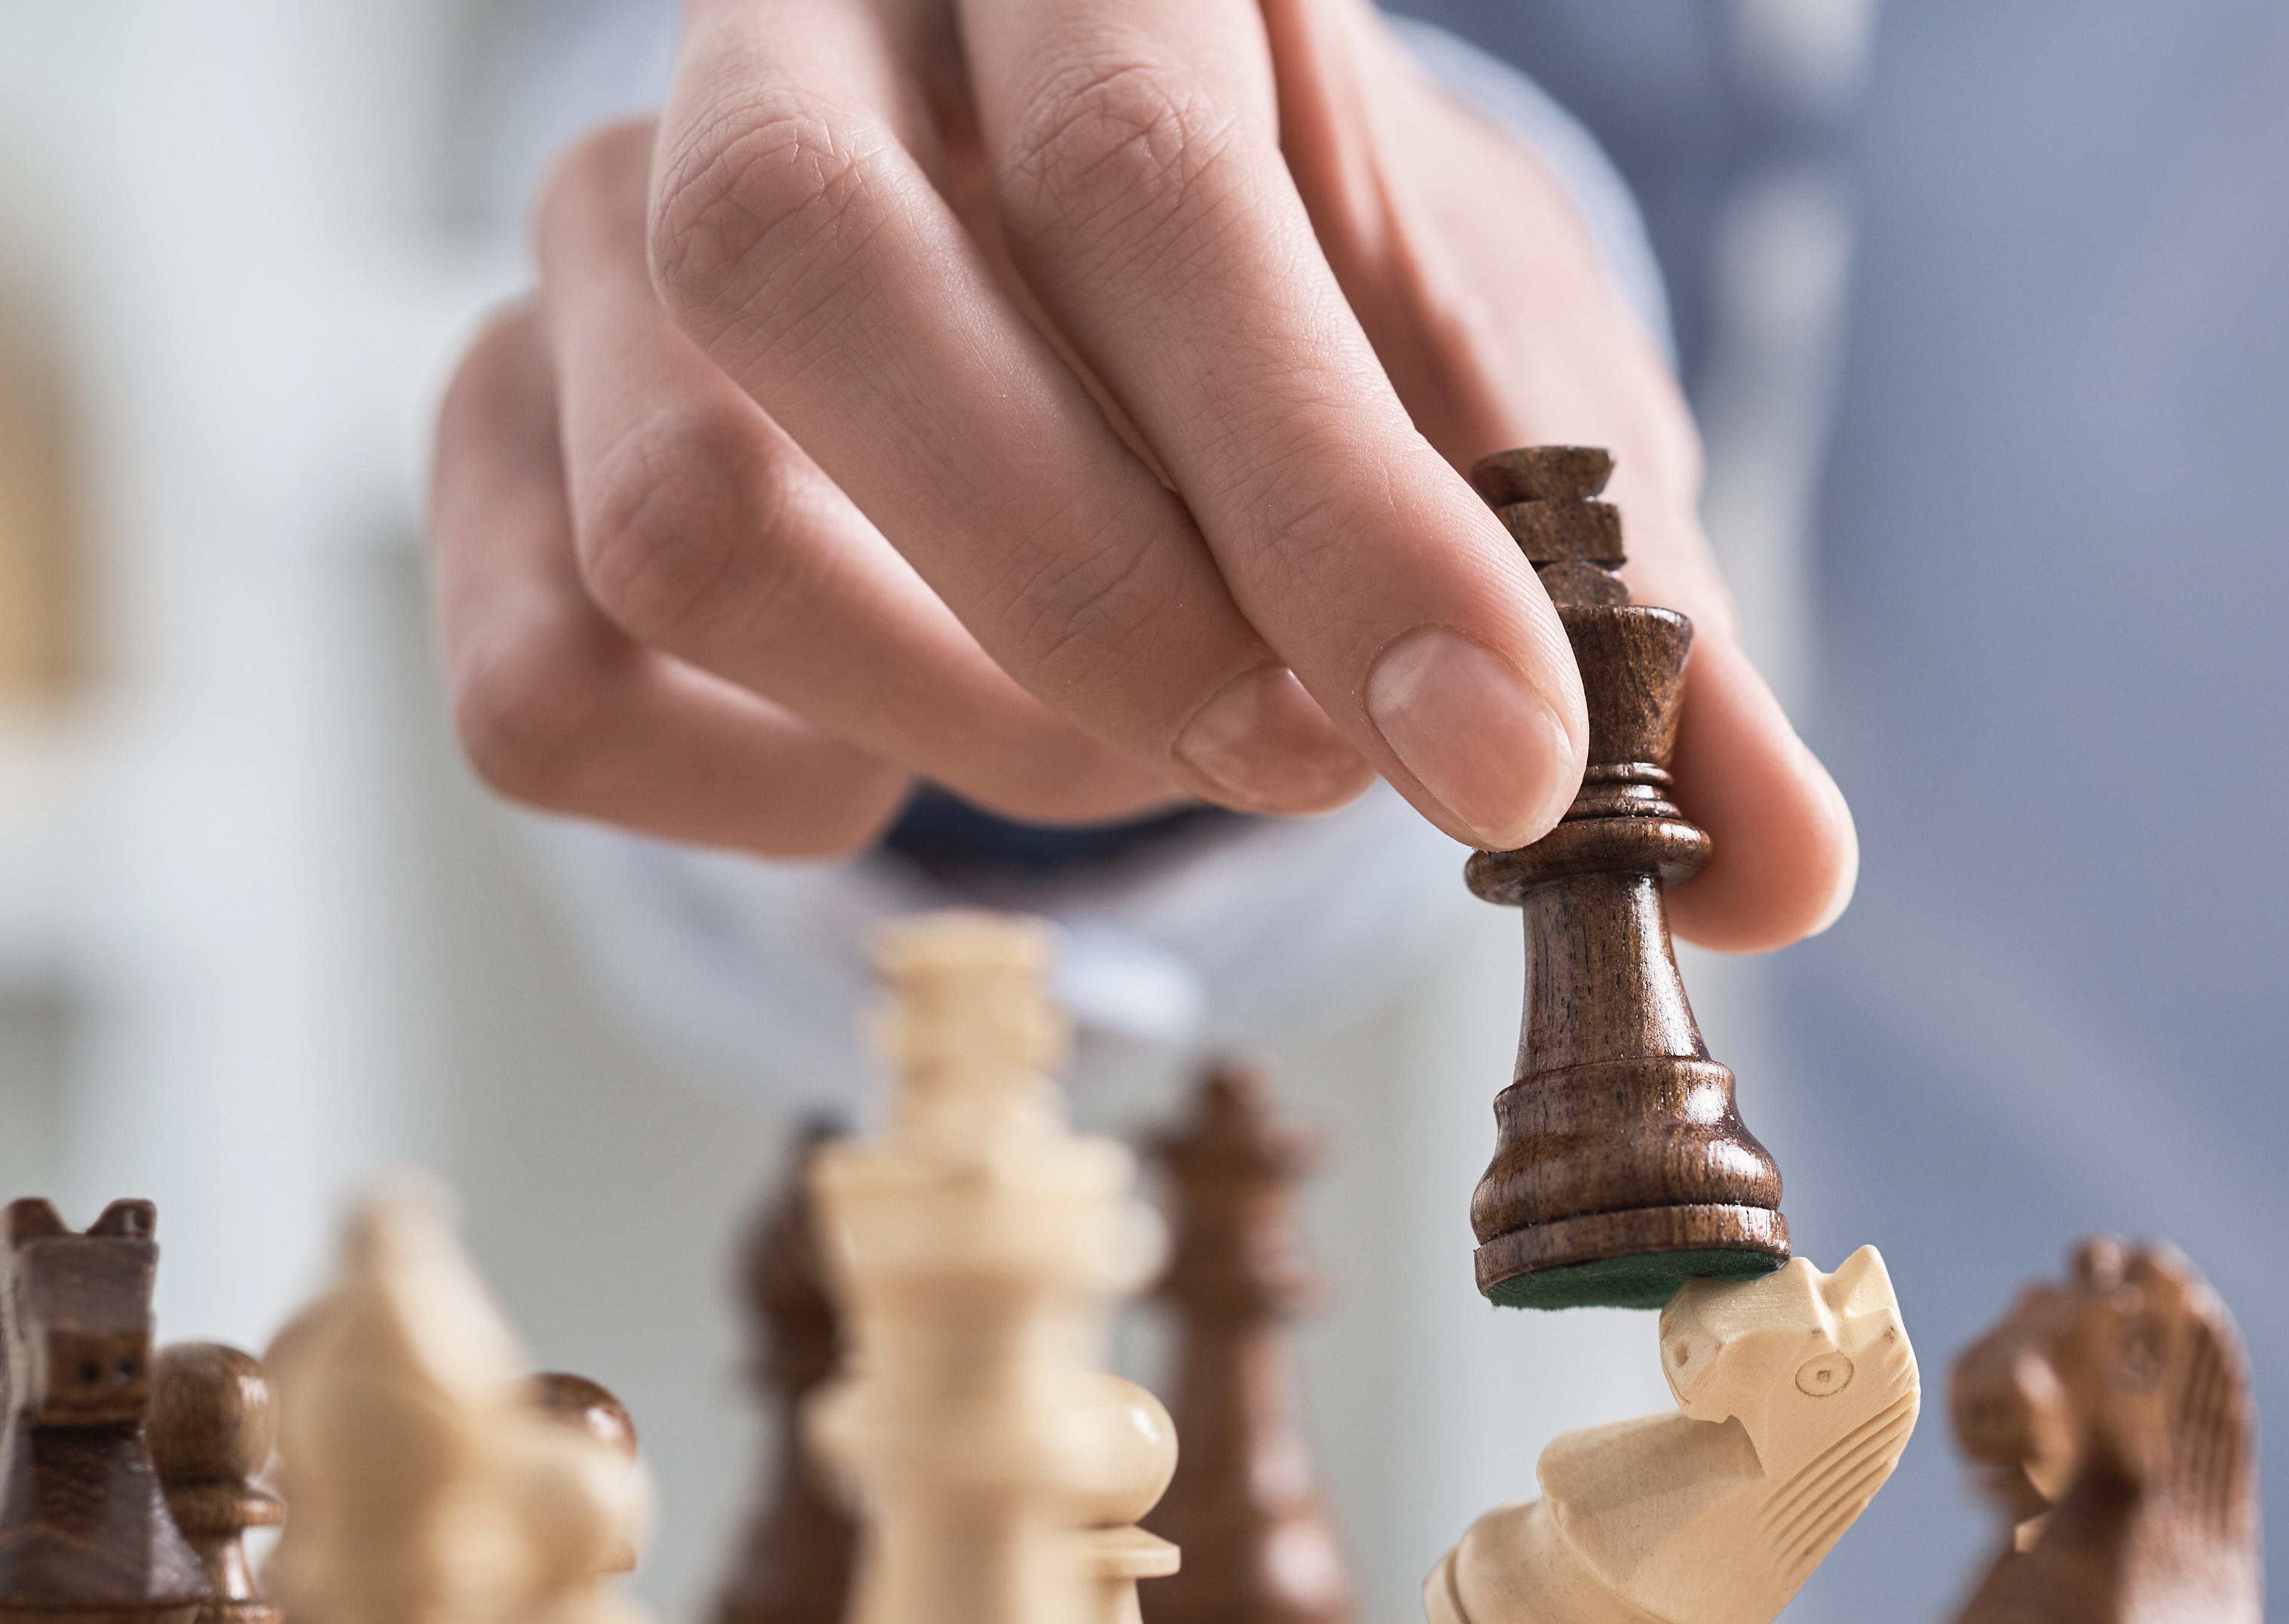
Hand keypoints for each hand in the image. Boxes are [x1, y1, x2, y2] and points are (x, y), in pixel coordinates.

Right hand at [427, 0, 1854, 949]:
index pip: (1152, 170)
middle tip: (1298, 747)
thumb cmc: (1323, 320)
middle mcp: (784, 38)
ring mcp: (596, 228)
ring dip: (966, 718)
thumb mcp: (1510, 407)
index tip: (1506, 755)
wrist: (1116, 259)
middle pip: (814, 271)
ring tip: (1148, 736)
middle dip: (1100, 595)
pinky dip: (768, 802)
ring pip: (684, 511)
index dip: (1333, 501)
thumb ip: (1643, 612)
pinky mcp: (494, 431)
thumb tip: (1794, 875)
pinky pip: (553, 684)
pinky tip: (918, 750)